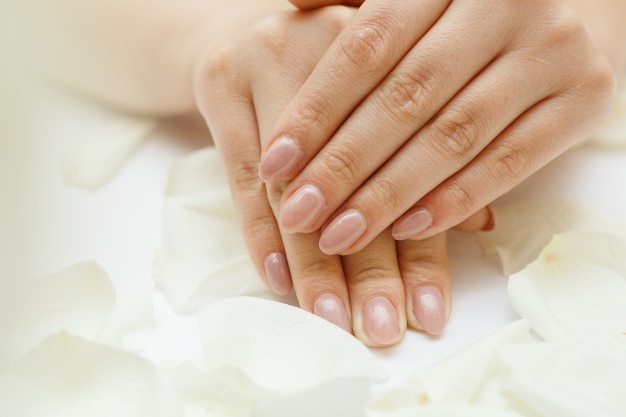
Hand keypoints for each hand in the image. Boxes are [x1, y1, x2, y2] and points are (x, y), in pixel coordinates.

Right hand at [194, 7, 489, 344]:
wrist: (240, 36)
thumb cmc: (324, 82)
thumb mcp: (376, 108)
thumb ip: (422, 158)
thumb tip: (481, 225)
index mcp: (399, 54)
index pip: (415, 170)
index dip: (423, 246)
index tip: (427, 313)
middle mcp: (339, 49)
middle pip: (357, 179)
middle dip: (371, 264)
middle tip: (382, 328)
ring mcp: (275, 59)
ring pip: (298, 181)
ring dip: (315, 260)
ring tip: (334, 319)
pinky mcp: (222, 79)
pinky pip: (241, 169)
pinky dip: (261, 231)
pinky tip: (280, 279)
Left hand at [258, 0, 615, 255]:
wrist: (566, 15)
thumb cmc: (463, 15)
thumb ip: (352, 0)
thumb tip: (292, 3)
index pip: (367, 48)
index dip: (316, 111)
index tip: (274, 165)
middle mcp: (505, 2)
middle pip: (407, 98)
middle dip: (346, 165)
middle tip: (300, 215)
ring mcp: (552, 50)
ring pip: (455, 137)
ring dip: (390, 195)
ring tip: (340, 235)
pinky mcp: (585, 99)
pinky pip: (511, 161)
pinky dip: (454, 201)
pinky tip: (405, 229)